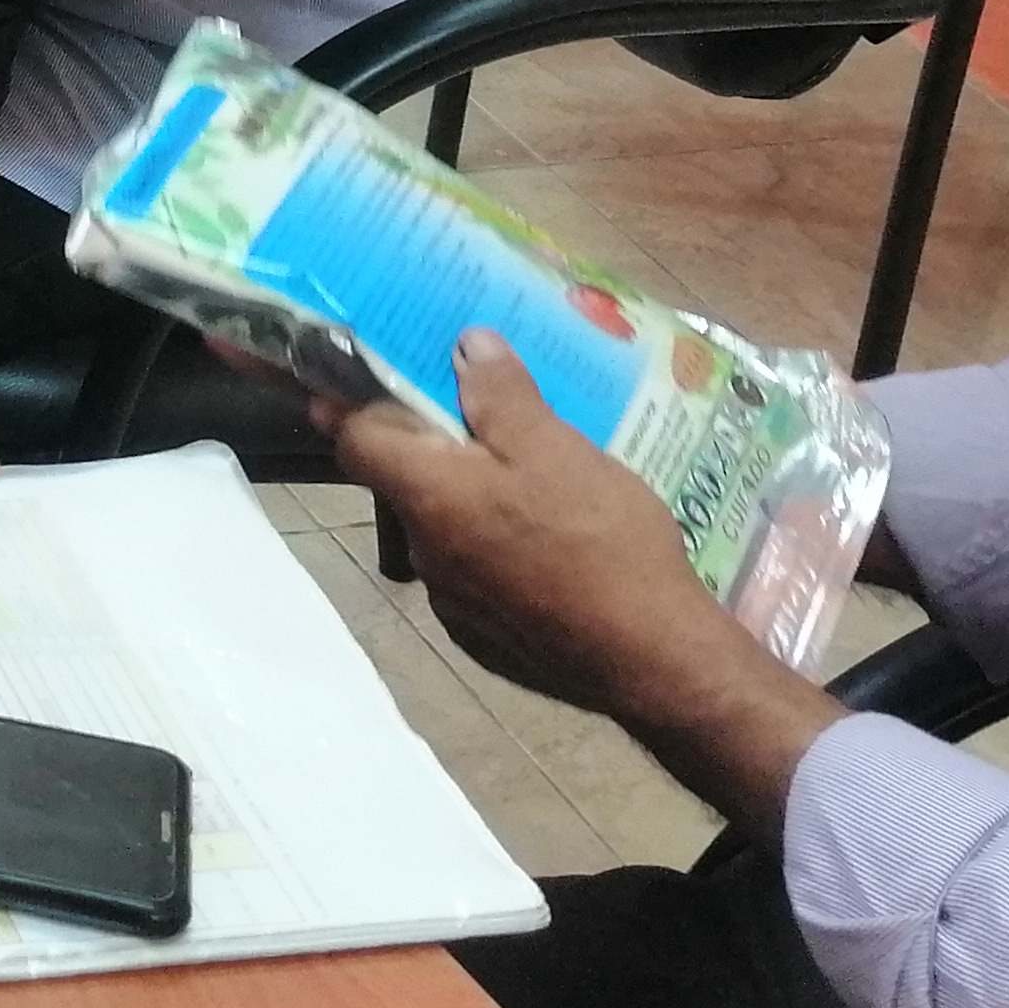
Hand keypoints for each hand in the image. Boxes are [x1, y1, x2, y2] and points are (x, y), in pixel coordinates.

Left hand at [314, 329, 843, 833]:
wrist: (652, 659)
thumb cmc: (599, 540)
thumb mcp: (555, 448)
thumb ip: (502, 396)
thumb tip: (465, 347)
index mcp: (429, 498)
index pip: (356, 442)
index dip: (357, 405)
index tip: (372, 377)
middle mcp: (427, 555)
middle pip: (408, 486)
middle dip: (439, 452)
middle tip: (495, 425)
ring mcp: (456, 606)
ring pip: (448, 534)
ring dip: (475, 505)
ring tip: (539, 487)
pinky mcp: (489, 642)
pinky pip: (479, 580)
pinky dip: (500, 555)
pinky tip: (555, 550)